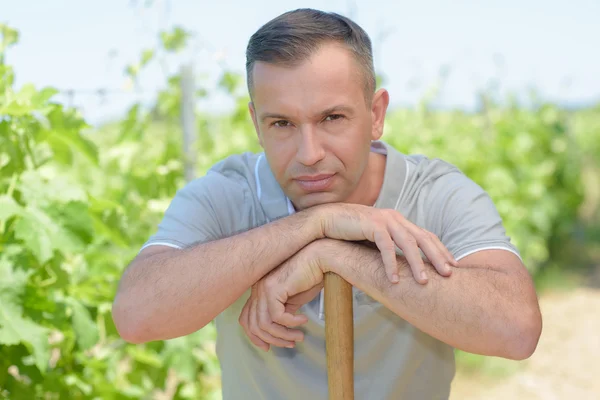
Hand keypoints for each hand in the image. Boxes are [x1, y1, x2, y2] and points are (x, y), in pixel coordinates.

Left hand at [238, 241, 325, 350]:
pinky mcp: (273, 288)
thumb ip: (281, 314)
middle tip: (290, 344)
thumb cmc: (309, 277)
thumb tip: (278, 332)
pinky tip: (303, 321)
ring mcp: (263, 287)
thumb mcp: (292, 300)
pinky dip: (291, 323)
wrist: (320, 258)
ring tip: (299, 336)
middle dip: (272, 339)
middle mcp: (257, 289)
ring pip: (265, 324)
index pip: (246, 319)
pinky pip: (277, 316)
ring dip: (283, 334)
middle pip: (253, 325)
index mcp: (258, 291)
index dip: (255, 337)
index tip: (269, 347)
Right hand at [314, 203, 456, 284]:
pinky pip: (386, 247)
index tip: (453, 266)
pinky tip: (394, 279)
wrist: (326, 220)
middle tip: (449, 274)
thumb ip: (390, 247)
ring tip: (424, 282)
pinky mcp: (372, 224)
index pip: (425, 236)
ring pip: (408, 243)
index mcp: (399, 221)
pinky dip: (391, 263)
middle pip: (423, 238)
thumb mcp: (375, 240)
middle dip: (438, 256)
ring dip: (418, 263)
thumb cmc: (350, 232)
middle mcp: (395, 218)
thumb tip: (403, 266)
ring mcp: (384, 220)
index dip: (440, 250)